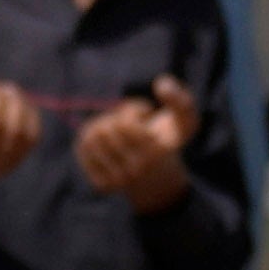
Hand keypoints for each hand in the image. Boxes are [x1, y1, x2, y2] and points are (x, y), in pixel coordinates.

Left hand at [69, 76, 199, 209]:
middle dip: (115, 117)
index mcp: (155, 154)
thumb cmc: (170, 140)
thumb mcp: (186, 119)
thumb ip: (181, 99)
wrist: (160, 181)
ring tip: (116, 131)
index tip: (144, 114)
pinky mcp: (102, 186)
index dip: (132, 110)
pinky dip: (89, 139)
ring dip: (102, 125)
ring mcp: (117, 181)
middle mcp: (135, 171)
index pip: (125, 123)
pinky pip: (82, 150)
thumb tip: (161, 83)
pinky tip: (105, 142)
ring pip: (90, 138)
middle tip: (128, 123)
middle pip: (104, 129)